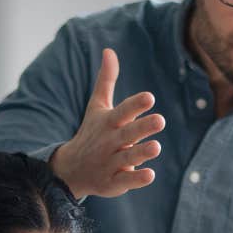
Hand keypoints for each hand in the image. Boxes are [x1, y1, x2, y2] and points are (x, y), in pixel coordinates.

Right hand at [51, 48, 163, 199]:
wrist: (71, 169)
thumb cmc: (91, 132)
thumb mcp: (97, 106)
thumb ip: (106, 80)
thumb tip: (109, 50)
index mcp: (108, 123)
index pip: (123, 111)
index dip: (135, 105)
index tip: (149, 97)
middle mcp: (109, 142)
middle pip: (128, 134)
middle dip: (143, 127)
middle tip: (161, 120)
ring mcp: (110, 163)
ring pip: (128, 158)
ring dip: (141, 153)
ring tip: (156, 147)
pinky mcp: (112, 182)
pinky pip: (125, 181)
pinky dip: (136, 179)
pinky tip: (150, 175)